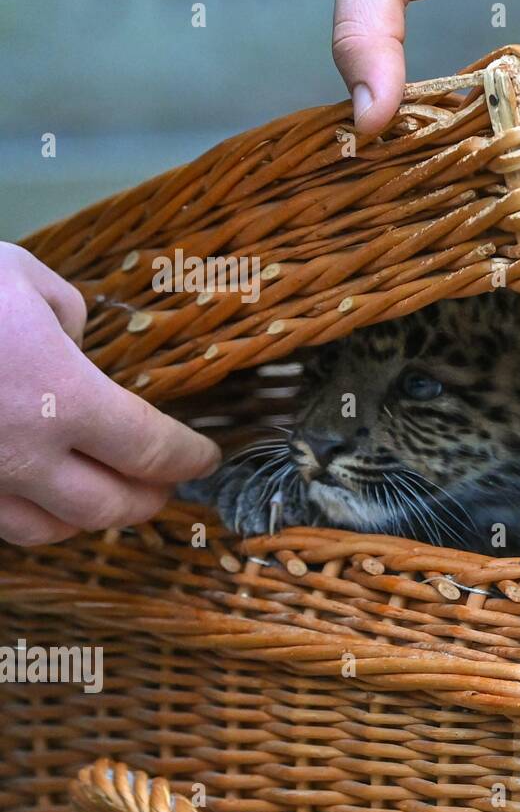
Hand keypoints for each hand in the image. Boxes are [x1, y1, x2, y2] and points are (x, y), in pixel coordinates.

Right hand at [0, 243, 221, 544]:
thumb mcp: (25, 279)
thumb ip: (70, 321)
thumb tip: (77, 351)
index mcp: (63, 398)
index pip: (150, 449)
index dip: (187, 457)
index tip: (204, 456)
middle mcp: (22, 454)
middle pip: (110, 507)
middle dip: (147, 499)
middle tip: (163, 486)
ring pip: (49, 532)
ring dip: (87, 519)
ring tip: (104, 497)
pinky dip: (25, 517)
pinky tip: (36, 495)